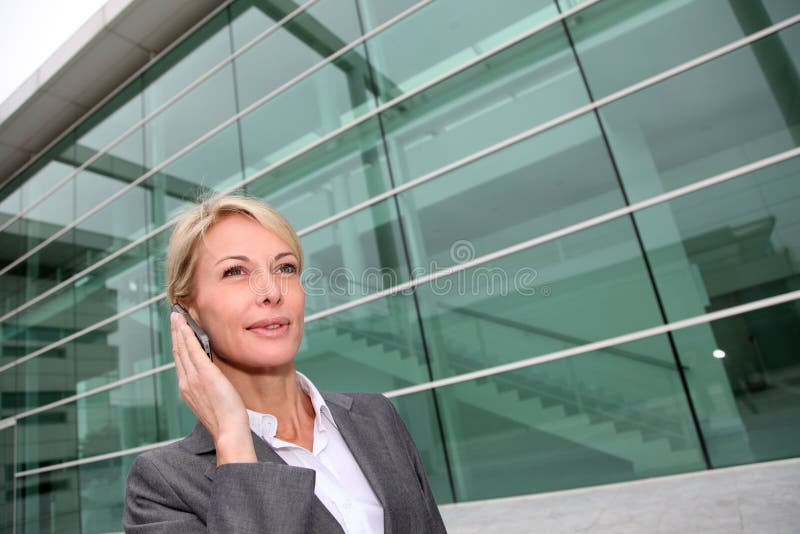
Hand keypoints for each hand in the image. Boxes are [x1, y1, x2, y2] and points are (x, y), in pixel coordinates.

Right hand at [171, 312, 256, 464]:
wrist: (229, 429)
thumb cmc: (225, 417)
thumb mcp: (212, 398)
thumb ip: (208, 384)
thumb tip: (212, 372)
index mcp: (187, 389)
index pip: (180, 361)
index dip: (177, 344)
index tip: (177, 331)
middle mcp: (185, 382)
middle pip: (178, 352)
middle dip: (175, 333)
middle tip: (174, 316)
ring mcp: (193, 378)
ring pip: (183, 348)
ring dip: (179, 330)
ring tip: (177, 315)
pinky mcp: (204, 374)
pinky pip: (193, 350)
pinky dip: (187, 336)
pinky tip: (185, 325)